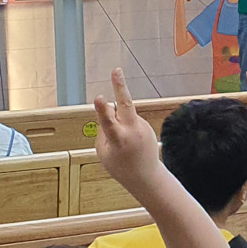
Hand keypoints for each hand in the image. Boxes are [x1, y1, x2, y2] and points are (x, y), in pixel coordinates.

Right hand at [94, 68, 162, 192]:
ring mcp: (141, 127)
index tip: (100, 98)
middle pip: (126, 104)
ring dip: (119, 123)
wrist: (147, 177)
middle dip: (119, 86)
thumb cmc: (121, 166)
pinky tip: (131, 144)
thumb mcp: (103, 152)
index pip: (108, 122)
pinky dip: (126, 129)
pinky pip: (130, 121)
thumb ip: (102, 130)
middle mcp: (132, 131)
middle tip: (116, 70)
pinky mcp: (146, 126)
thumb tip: (106, 112)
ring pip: (124, 115)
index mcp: (118, 140)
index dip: (102, 110)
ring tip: (124, 147)